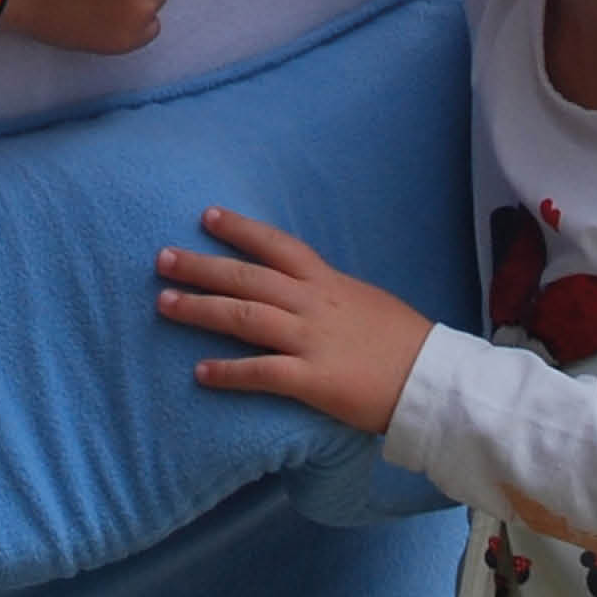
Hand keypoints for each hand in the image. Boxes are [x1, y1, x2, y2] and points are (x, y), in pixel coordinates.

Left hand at [157, 205, 432, 437]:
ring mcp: (311, 341)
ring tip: (163, 305)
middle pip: (247, 278)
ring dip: (200, 310)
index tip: (206, 216)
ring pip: (244, 319)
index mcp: (328, 282)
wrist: (435, 380)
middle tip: (161, 259)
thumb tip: (304, 291)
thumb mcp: (366, 301)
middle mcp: (313, 304)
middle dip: (201, 266)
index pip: (277, 246)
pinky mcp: (313, 380)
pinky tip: (200, 373)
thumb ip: (330, 294)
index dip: (240, 230)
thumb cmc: (406, 342)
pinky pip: (262, 372)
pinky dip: (228, 372)